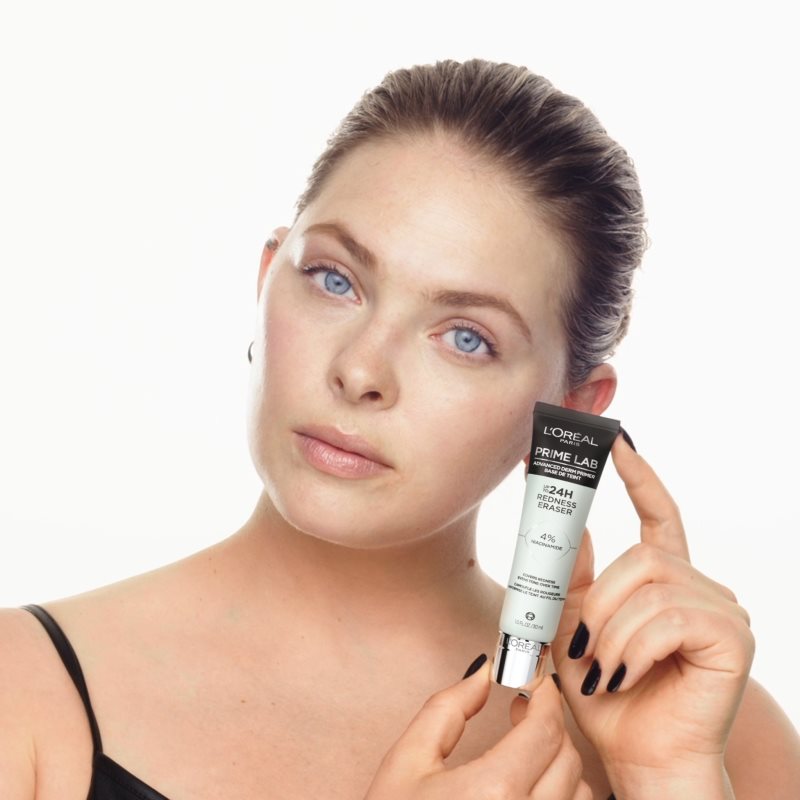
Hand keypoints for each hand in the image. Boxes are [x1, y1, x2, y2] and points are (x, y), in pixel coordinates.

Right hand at [364, 659, 590, 798]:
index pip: (546, 729)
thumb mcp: (407, 761)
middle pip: (567, 758)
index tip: (537, 683)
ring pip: (579, 793)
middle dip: (548, 725)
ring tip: (525, 752)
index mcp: (493, 792)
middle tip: (521, 711)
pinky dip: (560, 796)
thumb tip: (483, 673)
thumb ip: (448, 708)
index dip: (546, 697)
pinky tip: (528, 786)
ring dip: (558, 764)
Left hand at [552, 434, 753, 793]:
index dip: (638, 475)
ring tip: (603, 670)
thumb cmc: (608, 696)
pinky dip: (633, 648)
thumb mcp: (575, 626)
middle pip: (643, 554)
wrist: (637, 758)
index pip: (659, 514)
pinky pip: (669, 618)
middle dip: (600, 601)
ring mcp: (722, 611)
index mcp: (666, 582)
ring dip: (611, 631)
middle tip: (582, 649)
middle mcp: (701, 589)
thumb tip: (572, 526)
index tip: (615, 440)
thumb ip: (576, 577)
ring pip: (651, 585)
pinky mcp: (733, 639)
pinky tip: (625, 677)